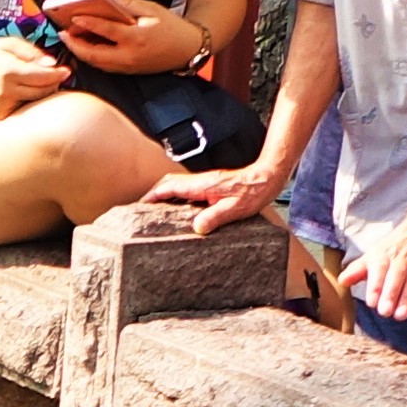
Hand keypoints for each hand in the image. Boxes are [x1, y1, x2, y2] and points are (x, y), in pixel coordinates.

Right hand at [0, 40, 72, 115]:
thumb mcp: (10, 44)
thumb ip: (32, 52)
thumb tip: (52, 63)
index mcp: (8, 71)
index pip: (41, 76)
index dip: (58, 74)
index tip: (66, 71)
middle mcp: (5, 91)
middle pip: (42, 92)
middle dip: (52, 83)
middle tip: (53, 75)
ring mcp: (2, 106)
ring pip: (34, 102)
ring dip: (41, 92)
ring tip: (33, 81)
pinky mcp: (0, 115)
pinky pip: (24, 109)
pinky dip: (28, 100)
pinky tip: (20, 91)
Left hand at [54, 0, 208, 75]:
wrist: (188, 48)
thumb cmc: (170, 26)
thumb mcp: (150, 9)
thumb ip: (125, 5)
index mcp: (136, 38)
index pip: (106, 31)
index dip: (87, 24)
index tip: (73, 17)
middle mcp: (129, 57)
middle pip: (94, 55)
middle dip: (75, 45)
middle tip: (62, 33)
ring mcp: (127, 68)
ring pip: (96, 63)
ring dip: (81, 51)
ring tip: (70, 38)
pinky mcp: (127, 72)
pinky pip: (104, 66)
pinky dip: (92, 56)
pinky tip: (85, 46)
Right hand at [145, 158, 292, 225]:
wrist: (266, 179)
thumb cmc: (253, 192)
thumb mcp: (234, 208)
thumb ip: (215, 217)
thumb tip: (197, 227)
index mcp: (202, 186)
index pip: (170, 187)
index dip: (153, 196)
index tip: (140, 205)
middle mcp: (200, 182)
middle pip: (168, 184)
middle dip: (153, 194)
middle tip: (143, 209)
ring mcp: (205, 183)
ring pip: (177, 186)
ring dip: (164, 195)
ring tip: (155, 211)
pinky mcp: (211, 187)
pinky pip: (187, 190)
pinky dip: (176, 197)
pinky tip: (178, 210)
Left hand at [355, 202, 406, 318]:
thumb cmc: (394, 248)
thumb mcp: (374, 254)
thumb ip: (358, 270)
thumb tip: (342, 281)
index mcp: (383, 254)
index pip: (379, 269)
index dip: (375, 286)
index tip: (371, 302)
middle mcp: (401, 258)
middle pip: (396, 277)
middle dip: (391, 295)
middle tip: (385, 312)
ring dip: (406, 300)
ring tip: (400, 316)